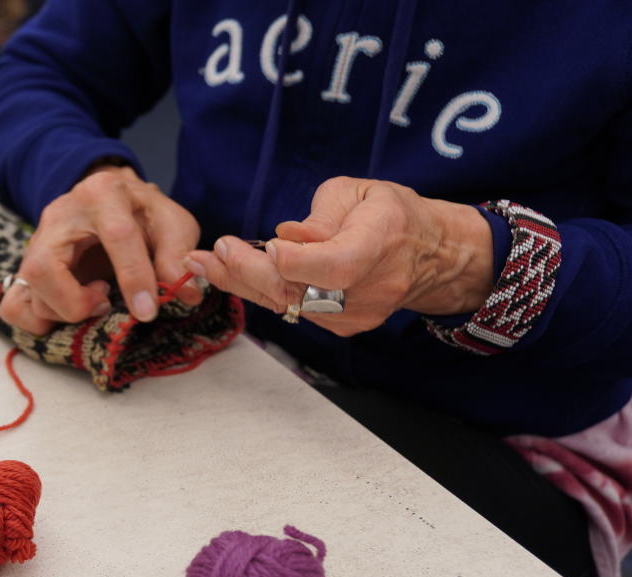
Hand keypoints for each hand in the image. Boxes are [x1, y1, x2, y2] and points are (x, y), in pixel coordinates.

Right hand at [0, 164, 202, 335]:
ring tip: (97, 301)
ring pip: (30, 291)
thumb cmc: (141, 213)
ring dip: (64, 311)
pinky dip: (38, 322)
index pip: (116, 236)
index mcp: (102, 193)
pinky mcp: (28, 267)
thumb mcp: (171, 222)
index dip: (134, 277)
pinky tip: (69, 313)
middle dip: (76, 302)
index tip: (148, 310)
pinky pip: (13, 306)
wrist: (111, 203)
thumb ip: (178, 253)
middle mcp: (59, 215)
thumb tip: (183, 293)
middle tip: (106, 302)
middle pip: (45, 269)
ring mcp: (37, 242)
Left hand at [184, 177, 494, 335]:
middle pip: (303, 293)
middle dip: (250, 273)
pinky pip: (293, 311)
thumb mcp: (361, 192)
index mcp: (379, 243)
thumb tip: (285, 236)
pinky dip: (259, 291)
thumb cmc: (390, 214)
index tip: (267, 247)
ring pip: (289, 305)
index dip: (299, 262)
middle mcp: (369, 289)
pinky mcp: (341, 328)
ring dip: (241, 283)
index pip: (336, 266)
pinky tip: (228, 273)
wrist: (429, 256)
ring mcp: (355, 316)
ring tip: (202, 263)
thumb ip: (321, 214)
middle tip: (213, 253)